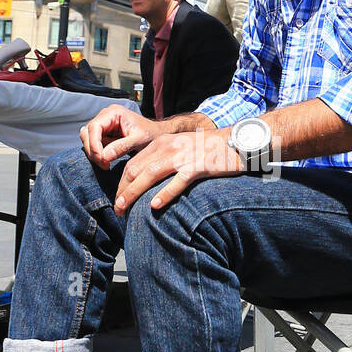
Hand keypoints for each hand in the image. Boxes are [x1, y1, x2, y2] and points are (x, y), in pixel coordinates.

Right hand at [80, 104, 160, 168]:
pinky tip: (106, 161)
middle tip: (104, 164)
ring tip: (106, 164)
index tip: (101, 159)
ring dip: (93, 153)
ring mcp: (103, 125)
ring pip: (87, 139)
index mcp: (114, 112)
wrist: (156, 135)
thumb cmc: (151, 134)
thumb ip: (122, 146)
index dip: (94, 144)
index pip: (95, 127)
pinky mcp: (103, 134)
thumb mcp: (139, 140)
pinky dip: (97, 154)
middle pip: (87, 133)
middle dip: (93, 150)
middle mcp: (105, 116)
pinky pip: (93, 144)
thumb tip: (105, 156)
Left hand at [113, 130, 242, 214]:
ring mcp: (182, 157)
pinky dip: (165, 194)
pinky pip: (177, 182)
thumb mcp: (178, 148)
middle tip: (118, 209)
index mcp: (160, 143)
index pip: (133, 164)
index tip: (118, 199)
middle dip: (123, 191)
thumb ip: (162, 159)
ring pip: (150, 175)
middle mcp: (167, 148)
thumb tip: (145, 180)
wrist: (233, 142)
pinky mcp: (197, 167)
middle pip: (136, 170)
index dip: (121, 183)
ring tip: (124, 208)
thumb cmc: (205, 149)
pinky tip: (155, 206)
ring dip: (134, 193)